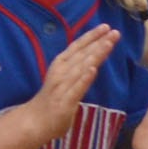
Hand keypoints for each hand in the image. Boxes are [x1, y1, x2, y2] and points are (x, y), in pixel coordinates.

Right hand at [26, 25, 121, 148]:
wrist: (34, 122)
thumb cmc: (52, 100)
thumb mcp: (65, 80)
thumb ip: (76, 69)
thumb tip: (92, 59)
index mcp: (61, 65)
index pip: (78, 47)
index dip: (92, 36)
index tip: (106, 26)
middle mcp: (61, 72)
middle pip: (83, 54)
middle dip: (99, 42)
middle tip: (114, 31)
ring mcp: (62, 86)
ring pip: (81, 68)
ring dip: (95, 55)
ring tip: (108, 43)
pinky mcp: (64, 102)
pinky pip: (76, 89)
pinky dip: (84, 78)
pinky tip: (93, 69)